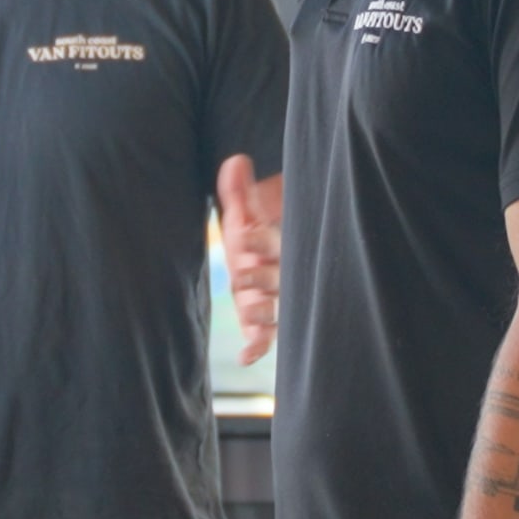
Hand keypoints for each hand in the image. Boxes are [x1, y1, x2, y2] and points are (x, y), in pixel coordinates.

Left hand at [216, 155, 284, 364]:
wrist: (271, 244)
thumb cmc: (258, 225)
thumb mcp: (247, 207)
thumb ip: (239, 189)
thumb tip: (236, 161)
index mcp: (280, 244)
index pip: (274, 242)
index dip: (260, 240)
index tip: (245, 236)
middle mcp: (282, 273)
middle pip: (277, 278)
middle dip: (262, 278)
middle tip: (244, 275)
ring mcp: (276, 299)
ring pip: (276, 309)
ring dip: (262, 311)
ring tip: (249, 312)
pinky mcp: (266, 320)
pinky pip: (267, 337)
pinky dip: (258, 347)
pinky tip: (245, 357)